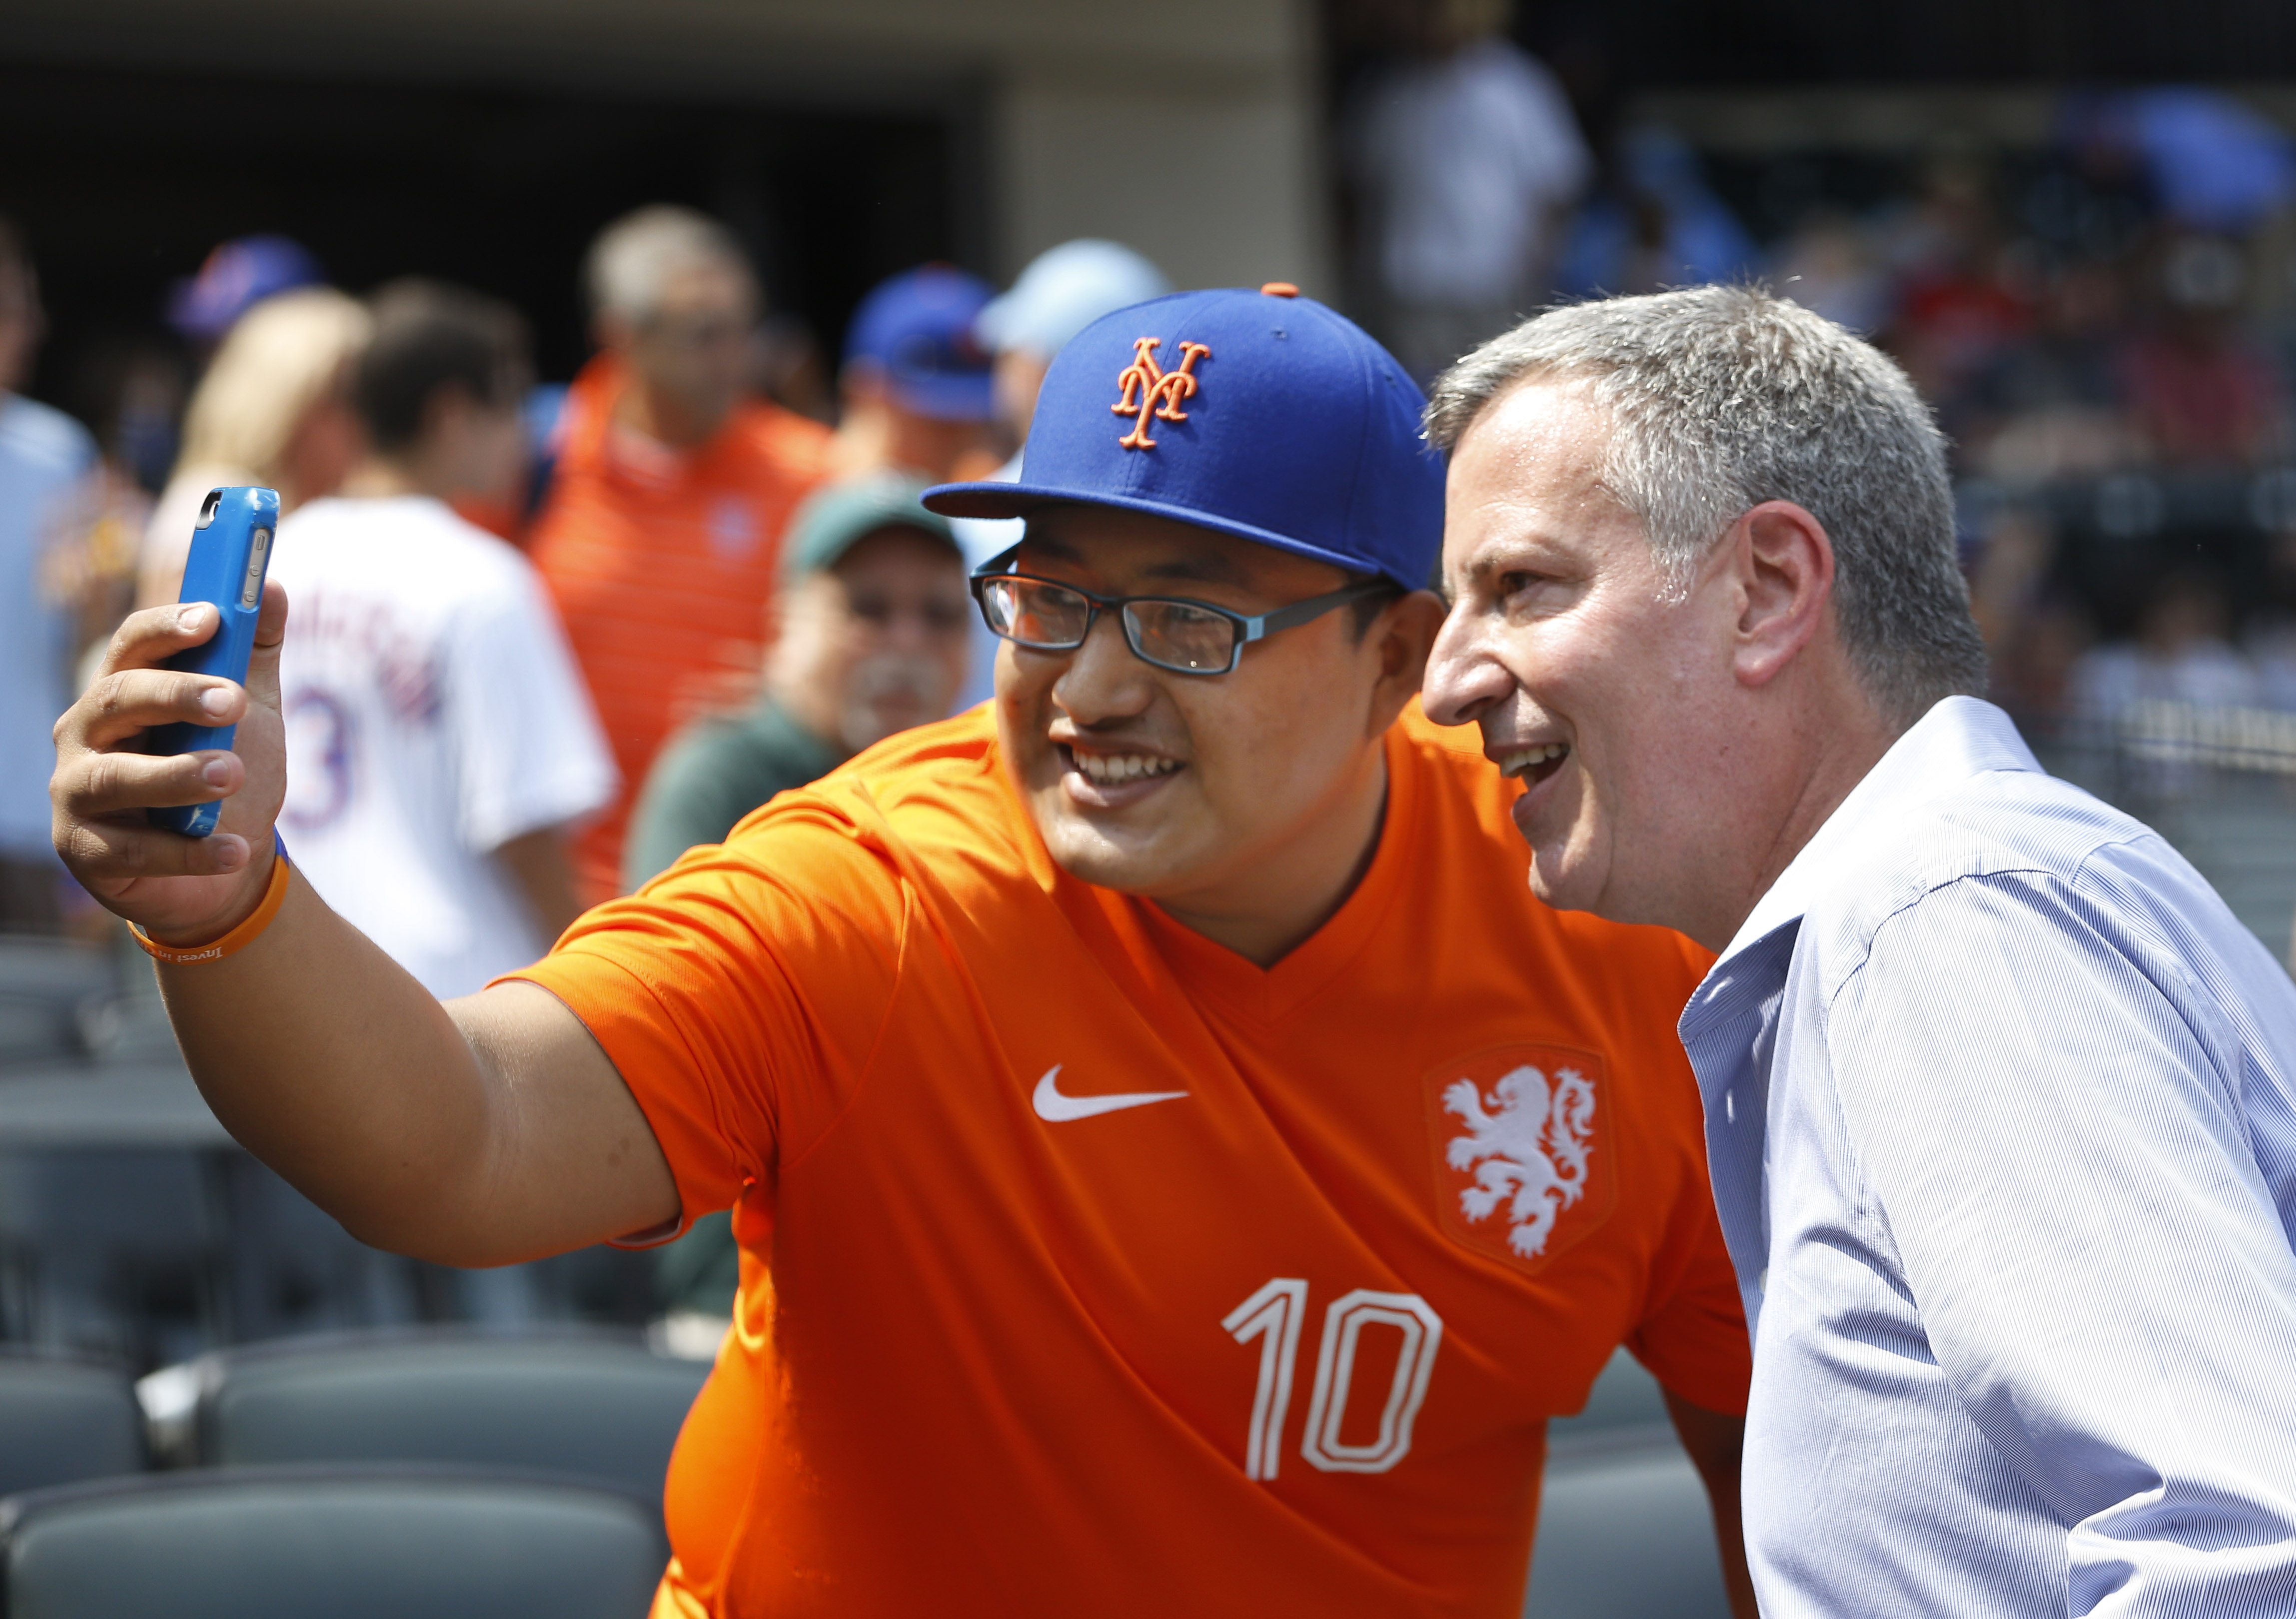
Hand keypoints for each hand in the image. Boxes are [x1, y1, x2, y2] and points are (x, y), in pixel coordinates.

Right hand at [51, 582, 289, 942]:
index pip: (131, 646)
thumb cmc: (228, 769)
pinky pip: (135, 850)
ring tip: (233, 773)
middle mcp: (85, 734)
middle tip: (235, 702)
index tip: (212, 617)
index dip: (166, 627)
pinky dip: (189, 851)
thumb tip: (272, 586)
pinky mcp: (86, 850)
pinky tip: (235, 849)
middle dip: (176, 695)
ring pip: (117, 776)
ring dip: (178, 773)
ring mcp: (77, 792)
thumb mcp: (251, 709)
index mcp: (122, 689)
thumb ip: (255, 652)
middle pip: (118, 699)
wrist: (226, 865)